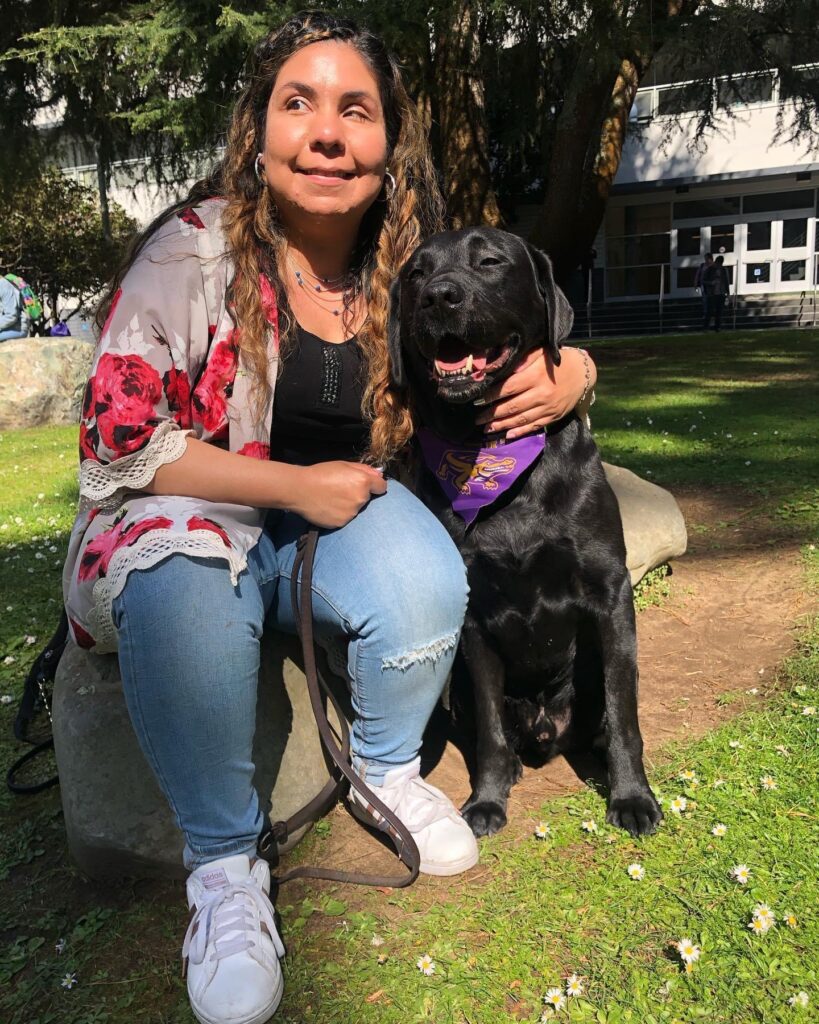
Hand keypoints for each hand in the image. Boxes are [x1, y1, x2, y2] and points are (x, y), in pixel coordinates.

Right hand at [293, 462, 386, 527]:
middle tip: (341, 489)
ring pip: (356, 509)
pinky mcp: (341, 523)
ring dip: (349, 504)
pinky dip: (339, 513)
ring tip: (332, 498)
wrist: (299, 489)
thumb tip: (379, 474)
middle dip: (358, 494)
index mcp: (363, 482)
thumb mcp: (343, 464)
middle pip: (367, 498)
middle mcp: (361, 499)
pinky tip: (328, 507)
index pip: (382, 487)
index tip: (367, 485)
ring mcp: (351, 513)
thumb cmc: (321, 473)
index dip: (375, 485)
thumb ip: (364, 469)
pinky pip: (345, 518)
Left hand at [474, 346, 596, 439]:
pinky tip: (507, 435)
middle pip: (512, 407)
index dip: (491, 395)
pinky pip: (534, 426)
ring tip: (487, 429)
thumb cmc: (556, 362)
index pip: (508, 388)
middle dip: (492, 414)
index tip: (478, 400)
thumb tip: (499, 368)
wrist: (583, 373)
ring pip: (521, 419)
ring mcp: (548, 407)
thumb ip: (521, 360)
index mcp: (535, 376)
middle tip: (477, 419)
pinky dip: (520, 432)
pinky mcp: (553, 416)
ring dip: (502, 425)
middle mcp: (541, 393)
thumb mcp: (540, 353)